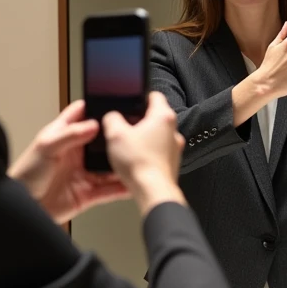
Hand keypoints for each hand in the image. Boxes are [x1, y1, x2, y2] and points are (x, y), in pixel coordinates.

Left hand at [8, 100, 128, 223]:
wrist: (23, 208)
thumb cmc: (25, 175)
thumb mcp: (45, 147)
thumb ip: (69, 134)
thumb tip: (93, 124)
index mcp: (64, 136)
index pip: (81, 115)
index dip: (95, 107)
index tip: (113, 101)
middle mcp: (76, 154)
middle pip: (101, 141)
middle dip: (115, 137)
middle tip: (132, 132)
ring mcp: (83, 173)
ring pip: (109, 166)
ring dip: (121, 163)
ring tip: (137, 158)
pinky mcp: (87, 194)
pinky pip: (109, 190)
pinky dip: (121, 188)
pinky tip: (132, 183)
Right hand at [103, 92, 185, 215]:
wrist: (153, 192)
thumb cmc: (139, 163)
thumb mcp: (115, 135)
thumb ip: (112, 119)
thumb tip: (112, 116)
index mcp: (163, 117)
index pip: (155, 95)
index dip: (141, 96)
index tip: (132, 99)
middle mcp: (173, 131)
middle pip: (155, 117)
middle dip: (140, 120)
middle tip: (124, 126)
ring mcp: (175, 148)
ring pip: (157, 136)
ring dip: (144, 139)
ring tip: (128, 146)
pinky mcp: (171, 163)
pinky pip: (158, 153)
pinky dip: (148, 154)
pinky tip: (135, 161)